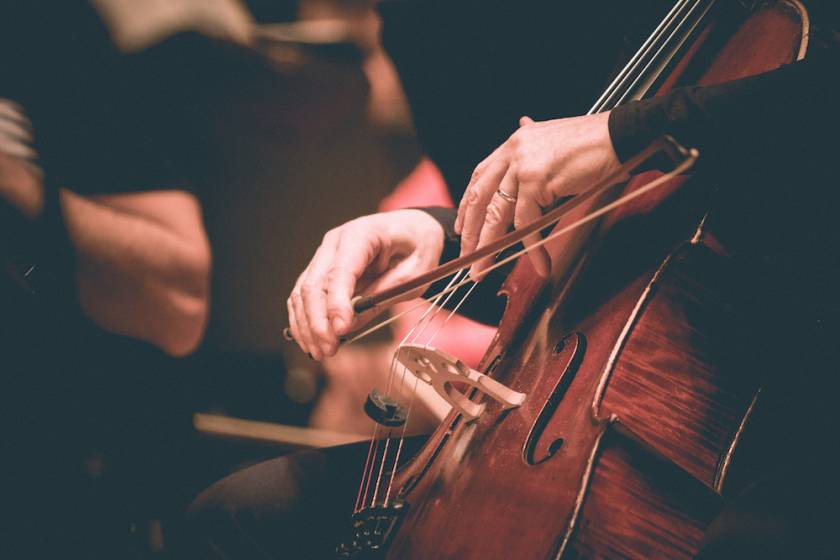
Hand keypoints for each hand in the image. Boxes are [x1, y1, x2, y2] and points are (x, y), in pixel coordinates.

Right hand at [287, 209, 444, 359]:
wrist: (413, 229)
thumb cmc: (417, 247)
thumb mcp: (414, 273)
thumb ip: (383, 296)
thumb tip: (350, 325)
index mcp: (362, 235)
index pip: (339, 272)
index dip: (336, 304)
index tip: (341, 331)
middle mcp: (335, 243)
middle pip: (314, 285)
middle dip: (318, 322)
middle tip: (329, 350)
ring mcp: (324, 255)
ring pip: (303, 293)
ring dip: (308, 326)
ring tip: (321, 352)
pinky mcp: (321, 269)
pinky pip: (304, 296)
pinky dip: (305, 320)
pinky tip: (312, 341)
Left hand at [455, 112, 625, 277]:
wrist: (622, 138)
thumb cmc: (595, 145)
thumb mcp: (555, 145)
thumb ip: (534, 150)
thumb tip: (522, 129)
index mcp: (514, 142)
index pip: (480, 176)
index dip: (468, 204)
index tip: (462, 227)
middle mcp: (513, 150)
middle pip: (480, 197)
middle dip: (470, 231)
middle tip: (466, 257)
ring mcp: (523, 164)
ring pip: (497, 214)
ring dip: (489, 246)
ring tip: (483, 268)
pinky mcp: (536, 180)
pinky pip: (528, 223)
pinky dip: (532, 248)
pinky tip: (540, 264)